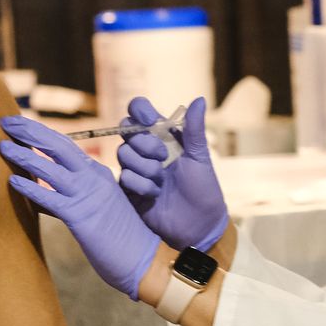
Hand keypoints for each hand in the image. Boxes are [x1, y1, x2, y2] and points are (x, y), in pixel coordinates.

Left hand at [0, 115, 162, 298]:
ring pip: (50, 169)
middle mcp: (93, 178)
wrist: (142, 258)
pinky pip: (49, 198)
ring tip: (1, 146)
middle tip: (7, 121)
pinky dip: (30, 188)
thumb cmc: (118, 236)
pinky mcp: (81, 217)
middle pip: (58, 146)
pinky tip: (12, 180)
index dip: (41, 132)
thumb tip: (41, 191)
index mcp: (97, 173)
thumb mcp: (97, 206)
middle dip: (31, 132)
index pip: (65, 145)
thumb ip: (72, 194)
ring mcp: (88, 196)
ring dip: (24, 155)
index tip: (20, 125)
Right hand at [119, 97, 228, 250]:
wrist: (198, 226)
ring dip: (145, 167)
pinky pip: (124, 178)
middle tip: (163, 157)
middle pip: (127, 132)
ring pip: (123, 154)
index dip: (139, 111)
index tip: (150, 120)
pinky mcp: (129, 190)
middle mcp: (146, 150)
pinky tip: (155, 194)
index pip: (140, 112)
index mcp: (163, 137)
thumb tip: (199, 99)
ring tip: (162, 181)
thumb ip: (195, 130)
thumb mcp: (200, 158)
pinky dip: (141, 185)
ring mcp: (136, 170)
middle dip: (144, 143)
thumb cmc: (203, 190)